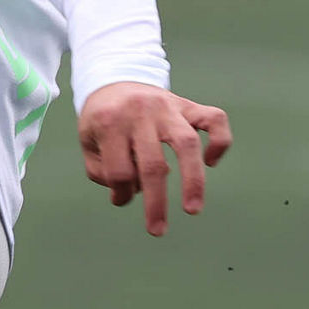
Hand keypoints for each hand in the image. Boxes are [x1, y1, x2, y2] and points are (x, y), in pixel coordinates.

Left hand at [78, 82, 231, 235]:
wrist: (114, 78)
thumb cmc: (102, 117)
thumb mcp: (87, 139)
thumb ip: (101, 170)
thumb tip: (125, 195)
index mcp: (109, 121)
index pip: (119, 169)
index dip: (120, 191)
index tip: (121, 197)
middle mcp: (140, 112)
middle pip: (152, 164)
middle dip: (156, 203)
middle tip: (157, 230)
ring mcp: (166, 106)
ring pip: (186, 143)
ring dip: (193, 180)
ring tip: (192, 209)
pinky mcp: (187, 104)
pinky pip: (214, 119)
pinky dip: (220, 142)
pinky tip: (211, 162)